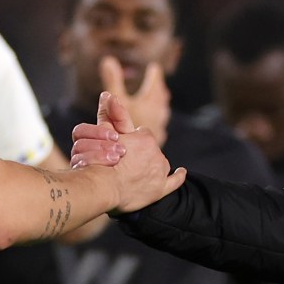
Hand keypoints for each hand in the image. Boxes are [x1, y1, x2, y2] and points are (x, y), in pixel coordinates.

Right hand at [71, 88, 183, 211]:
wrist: (104, 187)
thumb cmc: (102, 159)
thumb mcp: (106, 133)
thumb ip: (110, 114)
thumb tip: (108, 94)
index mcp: (145, 138)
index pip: (142, 134)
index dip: (132, 140)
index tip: (124, 146)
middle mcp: (157, 154)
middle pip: (151, 149)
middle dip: (141, 153)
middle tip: (126, 161)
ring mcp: (160, 172)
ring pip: (160, 163)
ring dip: (152, 165)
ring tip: (137, 172)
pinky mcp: (160, 189)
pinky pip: (174, 181)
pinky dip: (178, 176)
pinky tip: (181, 172)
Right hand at [102, 54, 170, 143]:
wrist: (134, 159)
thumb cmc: (123, 130)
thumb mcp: (115, 102)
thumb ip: (113, 82)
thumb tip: (108, 60)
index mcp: (150, 101)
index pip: (155, 83)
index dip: (154, 74)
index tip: (154, 67)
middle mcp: (158, 113)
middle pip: (161, 96)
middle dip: (158, 88)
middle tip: (157, 82)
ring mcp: (160, 127)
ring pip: (162, 111)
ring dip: (159, 104)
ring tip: (157, 100)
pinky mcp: (158, 138)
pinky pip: (159, 122)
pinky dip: (157, 117)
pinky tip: (154, 122)